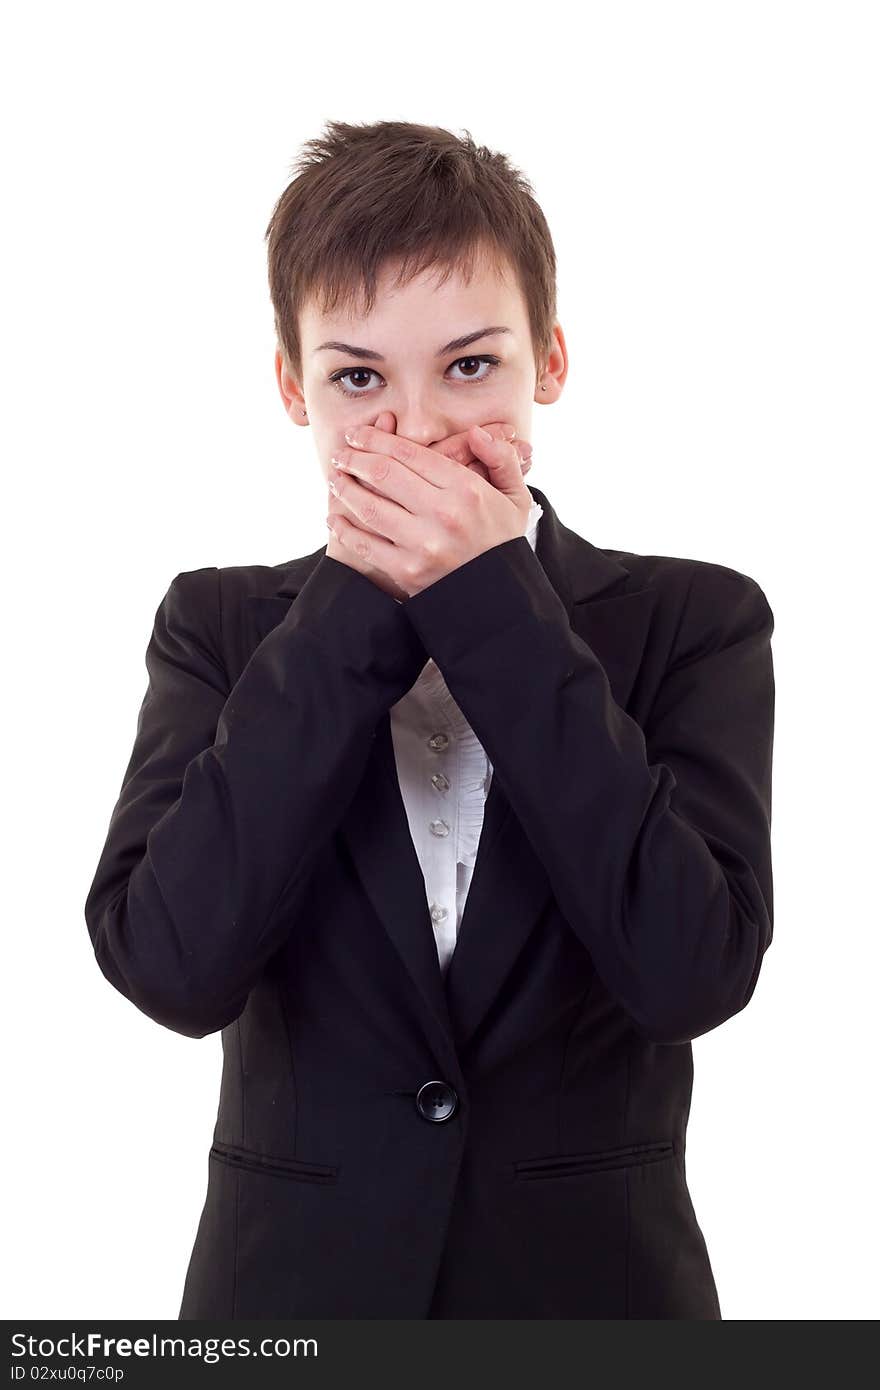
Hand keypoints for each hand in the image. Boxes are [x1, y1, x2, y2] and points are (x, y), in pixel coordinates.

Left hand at [325, 412, 533, 597]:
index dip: (377, 439)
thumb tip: (477, 432)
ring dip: (344, 489)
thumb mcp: (515, 498)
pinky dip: (344, 529)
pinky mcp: (406, 572)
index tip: (358, 434)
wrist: (499, 597)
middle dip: (355, 458)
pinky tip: (334, 517)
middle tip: (341, 453)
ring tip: (335, 478)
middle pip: (384, 474)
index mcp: (466, 490)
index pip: (411, 454)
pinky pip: (365, 544)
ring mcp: (422, 545)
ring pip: (369, 506)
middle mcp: (442, 514)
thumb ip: (501, 459)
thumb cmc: (502, 543)